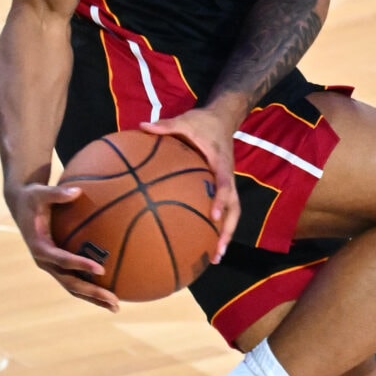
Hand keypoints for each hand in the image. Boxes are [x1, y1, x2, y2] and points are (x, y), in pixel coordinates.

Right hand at [6, 177, 120, 310]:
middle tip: (115, 300)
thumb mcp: (40, 192)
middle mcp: (45, 261)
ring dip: (94, 298)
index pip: (62, 259)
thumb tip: (77, 190)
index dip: (80, 265)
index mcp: (40, 247)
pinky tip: (110, 291)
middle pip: (70, 283)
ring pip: (73, 287)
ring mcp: (51, 266)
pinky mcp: (57, 266)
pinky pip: (75, 280)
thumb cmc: (33, 197)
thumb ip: (57, 193)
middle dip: (92, 293)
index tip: (101, 269)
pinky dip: (91, 288)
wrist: (21, 206)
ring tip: (116, 306)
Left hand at [141, 106, 239, 256]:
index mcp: (220, 163)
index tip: (213, 215)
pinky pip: (224, 209)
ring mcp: (227, 183)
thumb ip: (166, 126)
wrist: (223, 118)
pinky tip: (205, 240)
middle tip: (217, 252)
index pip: (223, 183)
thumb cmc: (204, 122)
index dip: (221, 199)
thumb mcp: (186, 120)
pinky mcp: (223, 186)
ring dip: (225, 234)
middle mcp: (228, 177)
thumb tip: (141, 126)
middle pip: (234, 208)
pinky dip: (218, 225)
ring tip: (215, 256)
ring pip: (232, 213)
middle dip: (227, 231)